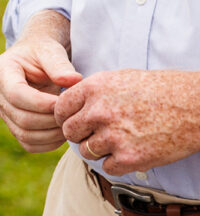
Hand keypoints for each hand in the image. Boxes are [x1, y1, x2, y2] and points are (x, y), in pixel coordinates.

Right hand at [0, 35, 81, 152]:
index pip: (16, 94)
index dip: (41, 103)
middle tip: (73, 115)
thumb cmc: (43, 53)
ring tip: (70, 123)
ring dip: (51, 134)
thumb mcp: (50, 51)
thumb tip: (74, 81)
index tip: (64, 102)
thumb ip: (60, 65)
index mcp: (0, 71)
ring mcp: (2, 111)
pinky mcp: (12, 124)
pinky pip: (28, 143)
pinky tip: (62, 132)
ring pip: (24, 134)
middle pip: (21, 118)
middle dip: (50, 120)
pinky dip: (48, 143)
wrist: (35, 60)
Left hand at [56, 69, 199, 175]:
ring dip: (98, 149)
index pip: (60, 109)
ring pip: (87, 151)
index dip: (65, 117)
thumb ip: (91, 92)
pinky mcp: (130, 157)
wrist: (192, 106)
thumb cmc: (157, 89)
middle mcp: (99, 112)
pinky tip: (127, 152)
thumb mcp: (117, 78)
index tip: (74, 121)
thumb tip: (69, 104)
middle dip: (79, 134)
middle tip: (94, 133)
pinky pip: (106, 167)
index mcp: (93, 89)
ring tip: (116, 140)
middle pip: (70, 132)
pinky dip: (115, 163)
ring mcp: (113, 136)